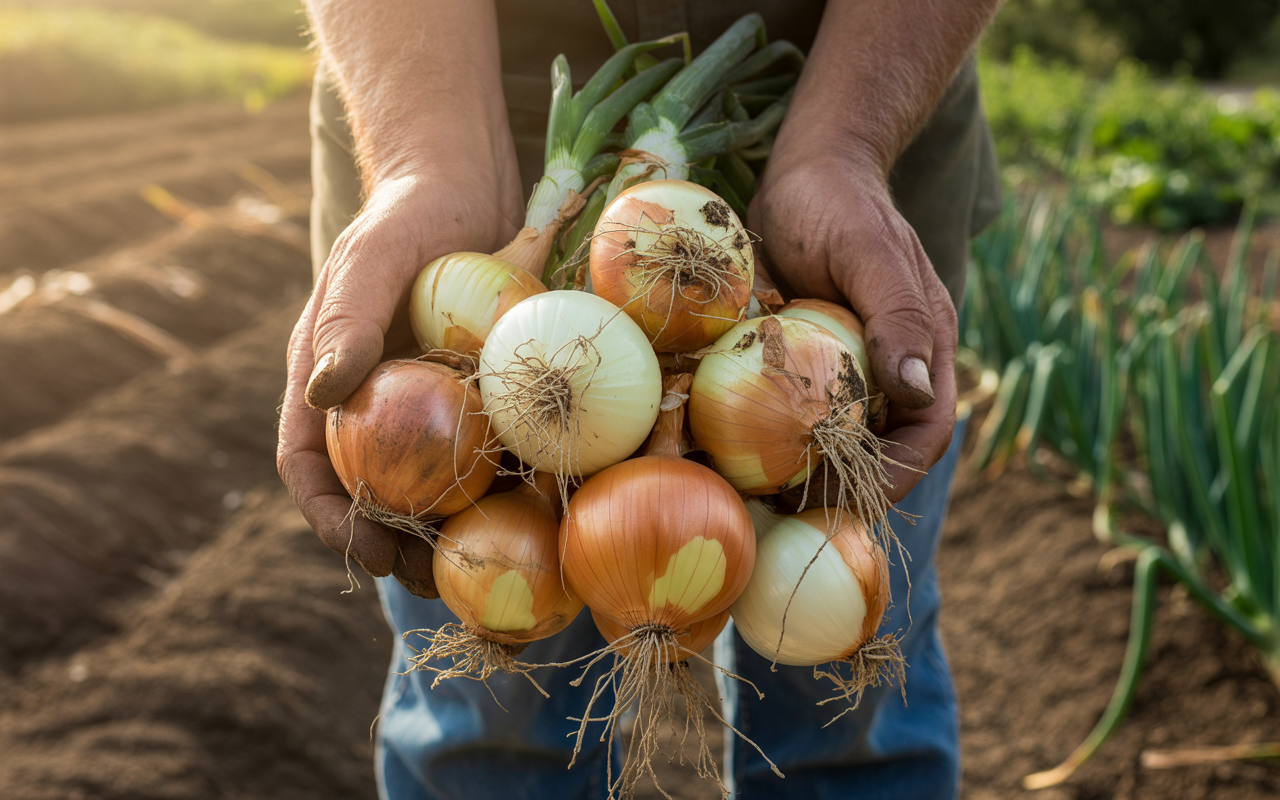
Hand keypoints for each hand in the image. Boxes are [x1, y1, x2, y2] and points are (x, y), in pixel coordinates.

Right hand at [278, 164, 522, 589]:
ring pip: (429, 480)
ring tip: (482, 566)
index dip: (328, 518)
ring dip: (448, 527)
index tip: (364, 555)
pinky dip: (499, 483)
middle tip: (433, 580)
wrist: (466, 183)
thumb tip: (327, 392)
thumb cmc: (407, 214)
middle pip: (371, 488)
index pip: (307, 464)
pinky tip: (534, 508)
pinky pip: (483, 447)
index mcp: (329, 378)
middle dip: (393, 541)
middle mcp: (374, 398)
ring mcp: (426, 398)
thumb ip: (347, 320)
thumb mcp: (371, 260)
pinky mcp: (476, 391)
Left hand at [749, 148, 957, 502]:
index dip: (897, 474)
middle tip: (785, 510)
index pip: (926, 431)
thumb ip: (896, 314)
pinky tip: (725, 451)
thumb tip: (917, 389)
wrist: (803, 170)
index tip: (848, 500)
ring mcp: (844, 365)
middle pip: (878, 447)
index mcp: (922, 347)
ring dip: (800, 470)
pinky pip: (789, 410)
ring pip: (833, 437)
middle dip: (841, 487)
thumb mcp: (866, 250)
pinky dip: (765, 436)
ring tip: (752, 496)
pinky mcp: (802, 360)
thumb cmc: (838, 201)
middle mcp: (888, 365)